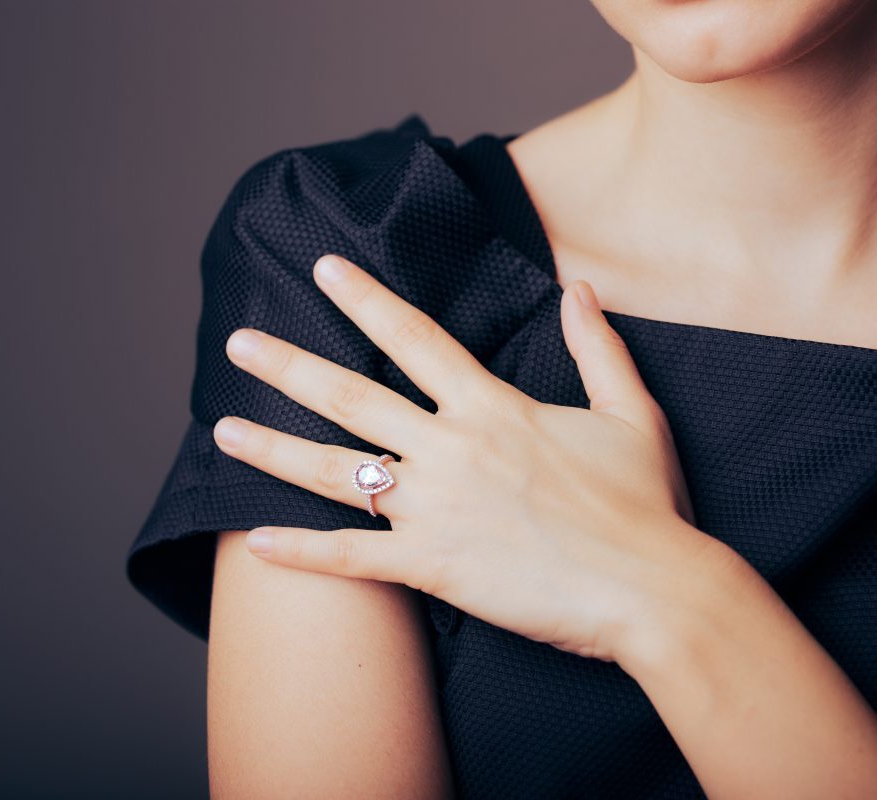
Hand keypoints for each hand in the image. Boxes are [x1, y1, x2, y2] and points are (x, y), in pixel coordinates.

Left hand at [211, 253, 716, 663]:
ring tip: (221, 432)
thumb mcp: (633, 411)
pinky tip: (255, 543)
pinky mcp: (435, 567)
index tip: (324, 268)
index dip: (366, 300)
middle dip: (290, 366)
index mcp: (495, 408)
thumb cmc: (646, 503)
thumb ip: (597, 346)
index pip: (416, 338)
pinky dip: (302, 552)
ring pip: (338, 473)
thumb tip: (582, 287)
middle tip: (238, 341)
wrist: (655, 589)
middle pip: (354, 398)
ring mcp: (438, 509)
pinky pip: (354, 559)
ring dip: (274, 450)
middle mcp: (454, 449)